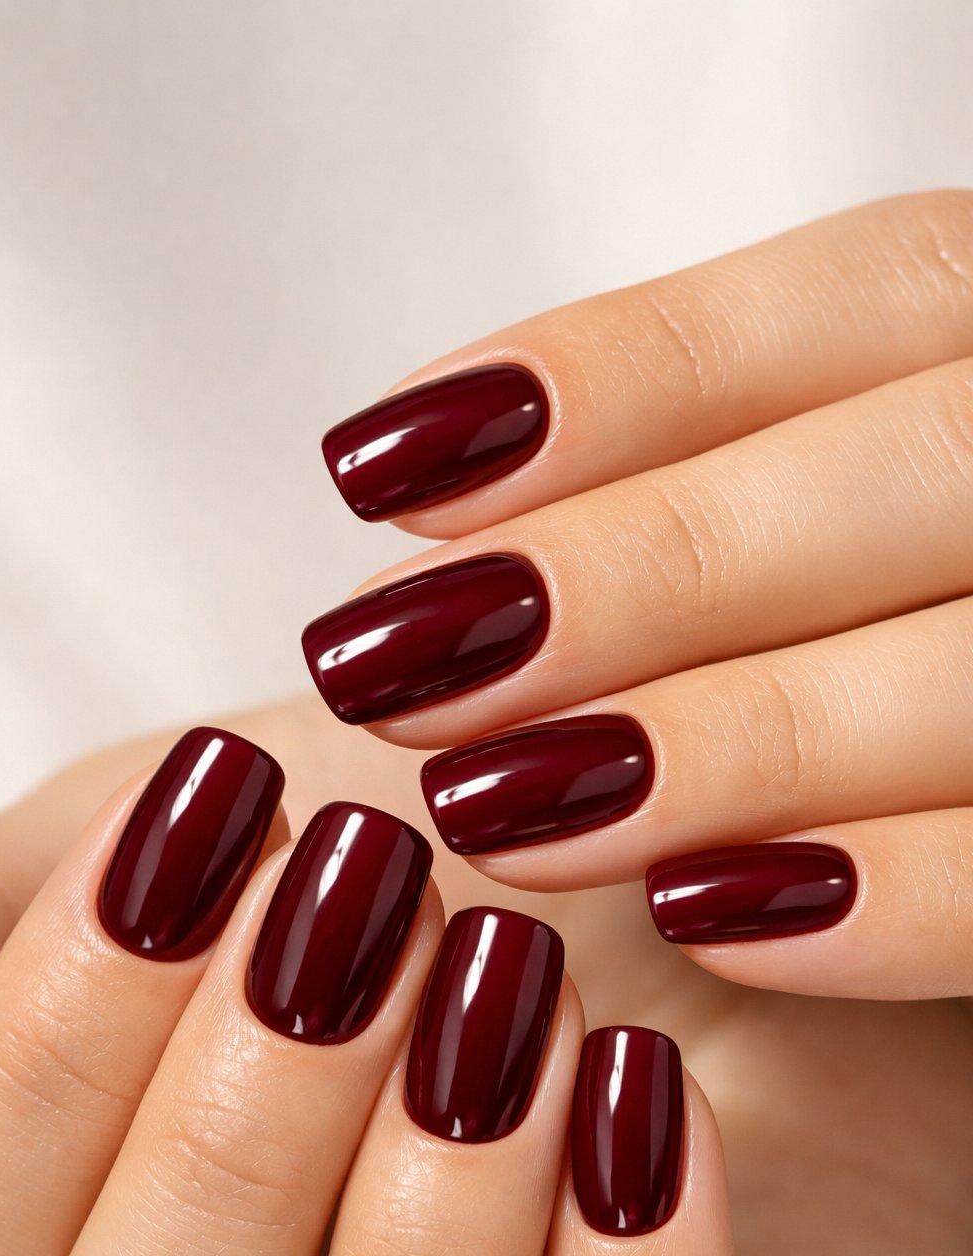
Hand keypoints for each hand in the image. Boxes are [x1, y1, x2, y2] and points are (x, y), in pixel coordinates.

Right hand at [0, 698, 970, 1255]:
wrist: (718, 967)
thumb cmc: (449, 920)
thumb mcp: (212, 891)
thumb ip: (8, 928)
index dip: (58, 1049)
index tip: (206, 823)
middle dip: (228, 1147)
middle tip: (367, 888)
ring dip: (423, 1235)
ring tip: (510, 975)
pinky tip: (645, 1100)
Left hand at [305, 189, 972, 1000]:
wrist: (963, 782)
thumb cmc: (851, 637)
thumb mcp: (797, 516)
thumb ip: (680, 489)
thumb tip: (426, 539)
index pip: (858, 299)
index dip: (616, 380)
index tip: (385, 472)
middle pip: (909, 472)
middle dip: (641, 572)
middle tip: (399, 664)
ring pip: (972, 671)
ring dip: (724, 744)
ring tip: (499, 807)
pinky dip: (891, 900)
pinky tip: (703, 912)